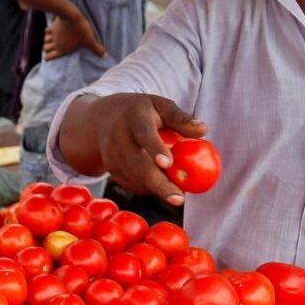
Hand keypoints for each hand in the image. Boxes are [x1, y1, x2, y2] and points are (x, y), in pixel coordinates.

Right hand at [44, 13, 106, 59]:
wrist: (72, 16)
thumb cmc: (81, 30)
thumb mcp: (90, 41)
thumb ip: (96, 49)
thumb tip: (105, 56)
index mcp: (62, 50)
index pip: (49, 57)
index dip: (48, 57)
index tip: (50, 56)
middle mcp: (56, 44)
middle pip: (45, 49)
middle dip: (47, 49)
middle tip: (53, 47)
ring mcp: (53, 35)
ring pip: (45, 40)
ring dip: (48, 40)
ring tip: (53, 39)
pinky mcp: (53, 26)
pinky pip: (47, 30)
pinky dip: (48, 31)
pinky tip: (53, 29)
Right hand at [88, 93, 206, 205]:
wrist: (102, 119)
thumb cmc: (142, 111)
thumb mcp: (160, 106)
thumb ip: (180, 118)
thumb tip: (203, 131)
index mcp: (134, 116)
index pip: (144, 134)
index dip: (155, 149)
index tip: (169, 164)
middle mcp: (118, 136)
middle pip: (137, 164)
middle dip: (158, 184)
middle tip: (178, 199)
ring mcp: (111, 154)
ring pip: (134, 178)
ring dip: (156, 188)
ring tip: (175, 193)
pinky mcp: (110, 169)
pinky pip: (131, 183)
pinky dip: (147, 188)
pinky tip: (159, 184)